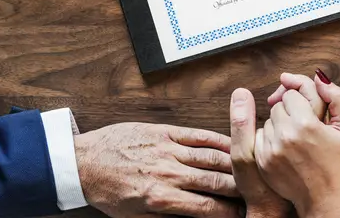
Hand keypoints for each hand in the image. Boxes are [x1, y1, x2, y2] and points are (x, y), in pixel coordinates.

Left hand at [74, 122, 239, 217]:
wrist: (83, 163)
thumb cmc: (107, 191)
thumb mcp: (134, 217)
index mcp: (160, 198)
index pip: (206, 208)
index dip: (229, 212)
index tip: (244, 214)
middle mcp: (168, 173)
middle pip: (215, 181)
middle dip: (239, 189)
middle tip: (256, 192)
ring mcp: (167, 149)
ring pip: (211, 157)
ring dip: (234, 164)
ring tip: (251, 169)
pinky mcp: (163, 132)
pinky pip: (197, 135)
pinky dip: (218, 139)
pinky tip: (232, 144)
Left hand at [255, 72, 339, 217]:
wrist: (324, 198)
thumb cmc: (337, 163)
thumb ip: (336, 97)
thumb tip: (319, 77)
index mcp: (307, 123)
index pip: (291, 93)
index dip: (301, 101)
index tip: (306, 110)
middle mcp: (286, 135)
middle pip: (278, 105)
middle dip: (289, 111)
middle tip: (302, 124)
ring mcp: (272, 149)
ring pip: (268, 120)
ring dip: (279, 124)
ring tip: (296, 138)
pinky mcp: (263, 161)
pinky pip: (260, 136)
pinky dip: (270, 139)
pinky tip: (285, 148)